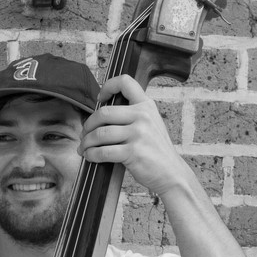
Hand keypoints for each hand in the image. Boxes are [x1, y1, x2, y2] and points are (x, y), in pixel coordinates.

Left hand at [78, 74, 182, 195]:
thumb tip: (103, 116)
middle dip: (88, 125)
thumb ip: (133, 116)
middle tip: (84, 134)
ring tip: (84, 148)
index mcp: (147, 106)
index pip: (125, 82)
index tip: (100, 99)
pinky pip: (103, 151)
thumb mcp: (151, 124)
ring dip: (87, 142)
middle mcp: (143, 116)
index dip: (108, 87)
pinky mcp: (133, 152)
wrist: (172, 174)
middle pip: (103, 113)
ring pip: (100, 134)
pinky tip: (90, 157)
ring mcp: (138, 134)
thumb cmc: (157, 151)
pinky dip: (92, 155)